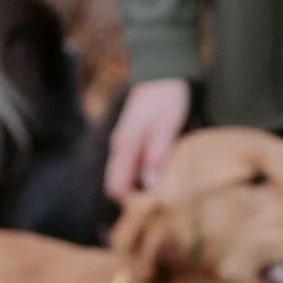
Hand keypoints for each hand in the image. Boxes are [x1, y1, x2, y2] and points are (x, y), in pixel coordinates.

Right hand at [105, 77, 192, 202]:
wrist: (164, 70)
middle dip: (136, 200)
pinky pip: (135, 168)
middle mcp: (120, 147)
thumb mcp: (165, 127)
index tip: (152, 211)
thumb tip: (149, 185)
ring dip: (143, 190)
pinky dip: (146, 178)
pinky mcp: (135, 142)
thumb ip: (156, 155)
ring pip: (127, 178)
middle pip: (119, 186)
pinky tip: (164, 179)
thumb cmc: (167, 97)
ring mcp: (126, 144)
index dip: (131, 204)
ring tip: (165, 196)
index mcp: (124, 146)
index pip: (115, 187)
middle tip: (161, 208)